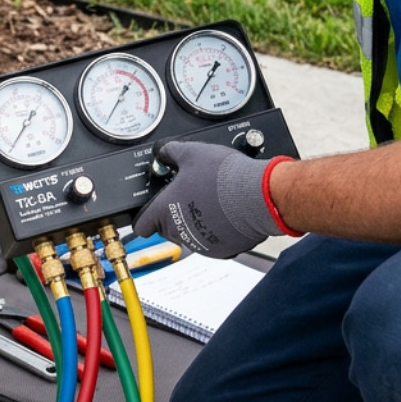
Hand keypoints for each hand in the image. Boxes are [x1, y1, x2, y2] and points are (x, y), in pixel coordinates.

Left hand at [132, 142, 286, 258]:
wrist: (259, 195)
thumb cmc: (224, 177)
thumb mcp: (191, 152)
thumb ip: (170, 152)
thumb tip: (163, 150)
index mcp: (164, 212)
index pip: (141, 225)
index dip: (144, 215)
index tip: (151, 209)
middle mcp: (179, 232)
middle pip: (167, 228)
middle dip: (174, 213)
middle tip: (189, 194)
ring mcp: (201, 244)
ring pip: (190, 235)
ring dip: (196, 222)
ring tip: (211, 200)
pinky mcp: (223, 251)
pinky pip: (213, 241)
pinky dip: (216, 230)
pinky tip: (225, 212)